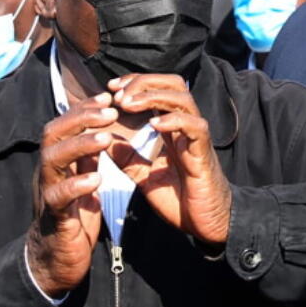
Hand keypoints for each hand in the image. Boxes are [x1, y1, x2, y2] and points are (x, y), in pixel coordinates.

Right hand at [26, 93, 116, 295]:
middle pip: (52, 134)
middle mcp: (47, 173)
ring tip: (106, 138)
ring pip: (52, 160)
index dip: (83, 109)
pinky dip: (76, 186)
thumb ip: (87, 159)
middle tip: (110, 111)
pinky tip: (96, 179)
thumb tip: (101, 129)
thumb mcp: (82, 182)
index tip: (107, 96)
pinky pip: (59, 197)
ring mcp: (47, 194)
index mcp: (56, 163)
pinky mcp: (53, 218)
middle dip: (81, 119)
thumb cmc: (72, 219)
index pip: (63, 125)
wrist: (56, 262)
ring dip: (79, 145)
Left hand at [108, 74, 231, 244]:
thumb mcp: (142, 175)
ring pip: (183, 99)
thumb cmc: (178, 198)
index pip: (157, 89)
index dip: (135, 83)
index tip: (109, 88)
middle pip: (173, 84)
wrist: (204, 224)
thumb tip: (101, 140)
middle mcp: (185, 127)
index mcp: (171, 128)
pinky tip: (154, 124)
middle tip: (117, 94)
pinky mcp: (204, 153)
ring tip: (128, 104)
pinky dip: (174, 120)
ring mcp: (196, 138)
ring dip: (153, 96)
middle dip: (143, 82)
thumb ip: (125, 157)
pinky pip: (195, 127)